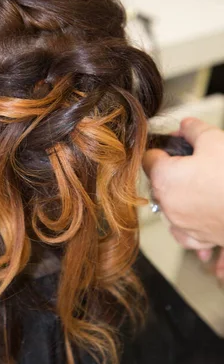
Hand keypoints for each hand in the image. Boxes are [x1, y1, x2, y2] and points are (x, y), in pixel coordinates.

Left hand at [143, 118, 223, 275]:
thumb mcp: (214, 140)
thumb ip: (193, 130)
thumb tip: (185, 126)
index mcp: (164, 178)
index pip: (148, 158)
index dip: (163, 148)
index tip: (176, 145)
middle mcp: (167, 204)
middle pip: (159, 182)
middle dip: (173, 170)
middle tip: (196, 161)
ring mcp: (181, 224)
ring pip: (170, 206)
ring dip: (180, 194)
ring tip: (204, 183)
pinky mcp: (198, 238)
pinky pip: (183, 230)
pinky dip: (188, 220)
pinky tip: (197, 212)